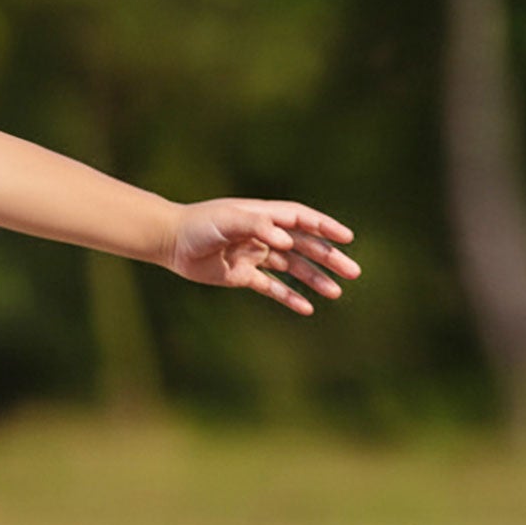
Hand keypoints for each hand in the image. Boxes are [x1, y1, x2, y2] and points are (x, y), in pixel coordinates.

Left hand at [167, 199, 359, 313]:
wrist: (171, 242)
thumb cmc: (200, 224)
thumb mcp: (228, 219)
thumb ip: (257, 225)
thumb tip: (288, 241)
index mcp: (265, 216)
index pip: (303, 220)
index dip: (326, 227)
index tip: (347, 238)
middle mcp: (264, 235)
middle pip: (305, 246)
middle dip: (329, 258)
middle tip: (353, 272)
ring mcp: (255, 255)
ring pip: (293, 269)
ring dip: (314, 280)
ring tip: (336, 293)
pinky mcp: (243, 275)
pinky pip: (272, 287)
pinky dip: (289, 297)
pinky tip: (307, 308)